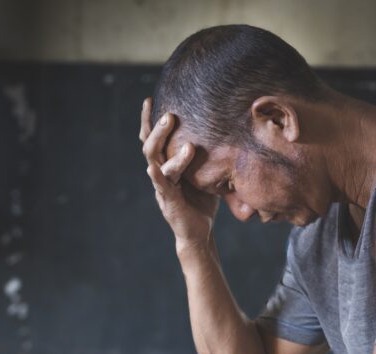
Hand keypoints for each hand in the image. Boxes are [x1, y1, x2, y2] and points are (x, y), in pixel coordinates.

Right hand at [139, 97, 218, 249]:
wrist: (199, 233)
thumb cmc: (202, 200)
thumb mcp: (205, 172)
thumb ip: (208, 153)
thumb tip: (227, 127)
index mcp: (167, 164)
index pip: (153, 138)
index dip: (149, 120)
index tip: (150, 98)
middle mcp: (160, 173)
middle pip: (150, 146)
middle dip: (158, 129)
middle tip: (169, 114)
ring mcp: (162, 187)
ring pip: (156, 163)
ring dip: (165, 148)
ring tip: (182, 139)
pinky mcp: (169, 202)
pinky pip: (161, 186)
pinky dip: (157, 176)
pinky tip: (152, 169)